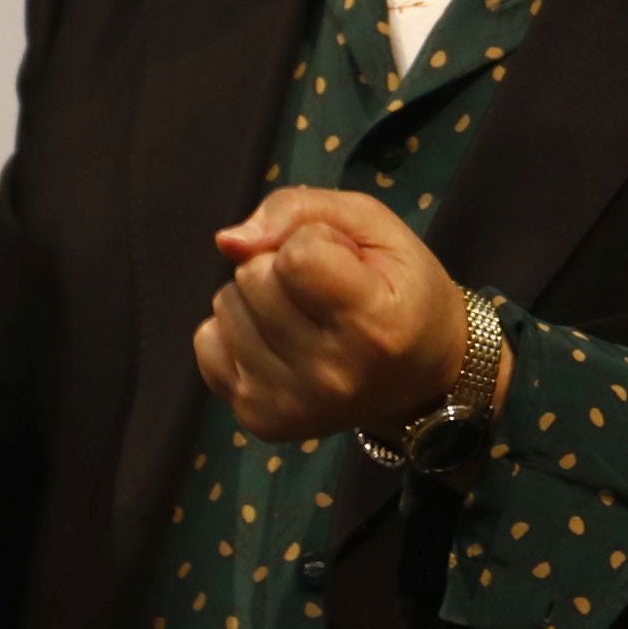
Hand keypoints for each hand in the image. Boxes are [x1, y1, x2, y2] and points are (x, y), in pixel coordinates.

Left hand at [193, 189, 486, 443]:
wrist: (420, 378)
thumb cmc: (401, 289)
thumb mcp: (373, 227)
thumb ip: (301, 210)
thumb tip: (228, 241)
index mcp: (373, 326)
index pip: (296, 255)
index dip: (316, 240)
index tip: (347, 262)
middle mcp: (330, 376)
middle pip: (253, 277)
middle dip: (280, 266)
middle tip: (324, 291)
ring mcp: (290, 404)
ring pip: (224, 306)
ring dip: (256, 298)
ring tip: (303, 316)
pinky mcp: (260, 418)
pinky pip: (207, 343)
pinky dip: (235, 331)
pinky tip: (276, 342)